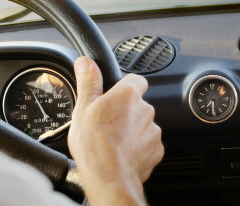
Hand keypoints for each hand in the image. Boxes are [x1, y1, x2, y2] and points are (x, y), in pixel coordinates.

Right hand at [68, 57, 163, 205]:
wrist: (109, 176)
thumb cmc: (94, 142)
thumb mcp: (84, 106)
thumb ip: (88, 81)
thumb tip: (86, 62)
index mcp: (128, 94)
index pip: (135, 80)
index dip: (125, 87)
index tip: (115, 95)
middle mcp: (146, 109)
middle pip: (138, 105)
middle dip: (126, 112)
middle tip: (107, 123)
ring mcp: (153, 131)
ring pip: (143, 125)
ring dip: (132, 131)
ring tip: (113, 142)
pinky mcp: (156, 150)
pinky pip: (148, 144)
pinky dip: (138, 148)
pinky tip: (122, 154)